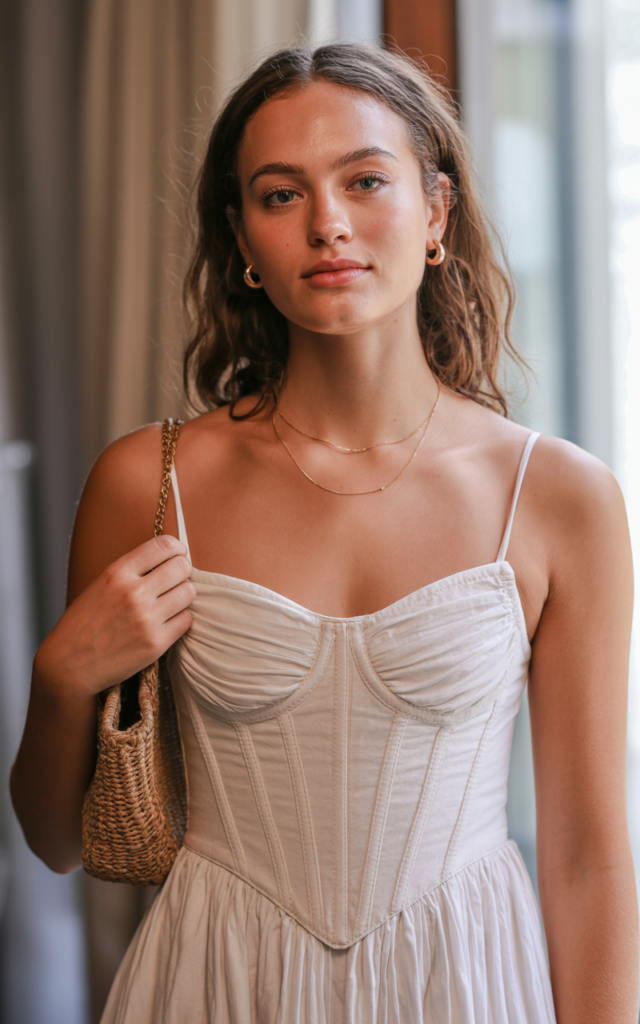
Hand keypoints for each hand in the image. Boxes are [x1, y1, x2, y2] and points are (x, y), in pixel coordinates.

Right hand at [34, 535, 194, 699]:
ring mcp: (146, 619)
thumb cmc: (86, 622)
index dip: (176, 549)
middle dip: (182, 572)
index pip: (164, 545)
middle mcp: (133, 593)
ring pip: (188, 593)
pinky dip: (179, 619)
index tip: (175, 556)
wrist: (68, 664)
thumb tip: (170, 558)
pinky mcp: (155, 643)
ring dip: (182, 596)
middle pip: (182, 567)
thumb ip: (133, 570)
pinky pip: (186, 619)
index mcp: (117, 573)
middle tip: (174, 581)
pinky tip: (165, 622)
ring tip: (168, 603)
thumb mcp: (101, 585)